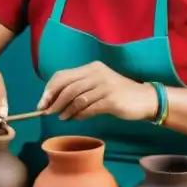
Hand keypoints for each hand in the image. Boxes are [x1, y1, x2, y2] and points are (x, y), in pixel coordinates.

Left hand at [37, 61, 158, 121]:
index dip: (50, 89)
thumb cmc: (118, 93)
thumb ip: (79, 88)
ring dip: (66, 110)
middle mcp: (97, 74)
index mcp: (92, 67)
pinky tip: (75, 119)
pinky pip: (89, 109)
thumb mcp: (98, 84)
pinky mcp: (111, 100)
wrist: (144, 99)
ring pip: (77, 99)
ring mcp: (105, 86)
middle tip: (47, 112)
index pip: (63, 75)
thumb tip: (53, 100)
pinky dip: (79, 115)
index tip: (42, 102)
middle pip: (68, 87)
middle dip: (54, 101)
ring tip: (62, 117)